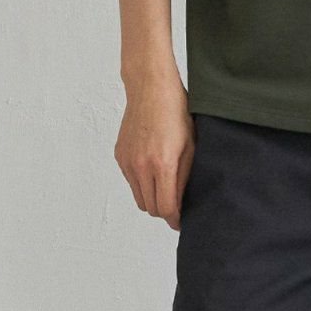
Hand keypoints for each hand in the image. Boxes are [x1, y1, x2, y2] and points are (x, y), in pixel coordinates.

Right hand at [115, 69, 192, 229]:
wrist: (151, 89)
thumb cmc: (176, 113)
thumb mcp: (191, 147)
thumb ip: (184, 178)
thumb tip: (182, 203)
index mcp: (161, 164)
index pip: (165, 208)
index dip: (175, 218)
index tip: (182, 221)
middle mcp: (140, 166)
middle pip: (150, 208)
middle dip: (164, 211)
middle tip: (177, 205)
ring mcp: (127, 161)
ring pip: (139, 198)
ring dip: (152, 198)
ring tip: (166, 188)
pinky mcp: (119, 155)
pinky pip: (131, 182)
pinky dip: (142, 183)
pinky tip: (153, 170)